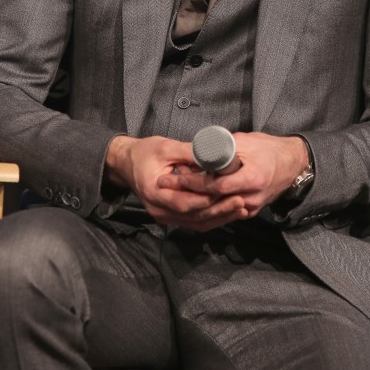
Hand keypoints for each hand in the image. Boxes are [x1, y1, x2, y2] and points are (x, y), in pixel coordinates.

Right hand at [104, 135, 249, 230]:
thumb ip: (190, 152)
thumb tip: (215, 153)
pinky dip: (211, 218)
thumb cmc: (145, 152)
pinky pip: (193, 221)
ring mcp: (164, 216)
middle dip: (220, 211)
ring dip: (219, 217)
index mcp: (155, 192)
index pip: (185, 202)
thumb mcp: (166, 147)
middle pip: (194, 216)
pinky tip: (228, 212)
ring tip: (241, 209)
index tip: (229, 192)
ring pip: (196, 223)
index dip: (208, 200)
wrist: (127, 163)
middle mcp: (159, 210)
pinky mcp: (171, 216)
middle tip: (242, 202)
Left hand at [157, 133, 310, 220]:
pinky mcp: (249, 210)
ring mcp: (251, 207)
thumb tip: (198, 148)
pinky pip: (224, 212)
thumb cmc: (269, 149)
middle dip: (187, 192)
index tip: (176, 175)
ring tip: (174, 188)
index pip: (216, 186)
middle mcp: (251, 198)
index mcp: (252, 179)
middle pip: (213, 201)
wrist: (292, 164)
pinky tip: (191, 196)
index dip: (194, 182)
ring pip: (216, 209)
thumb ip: (223, 147)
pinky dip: (207, 205)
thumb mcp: (246, 141)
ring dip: (194, 200)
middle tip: (166, 183)